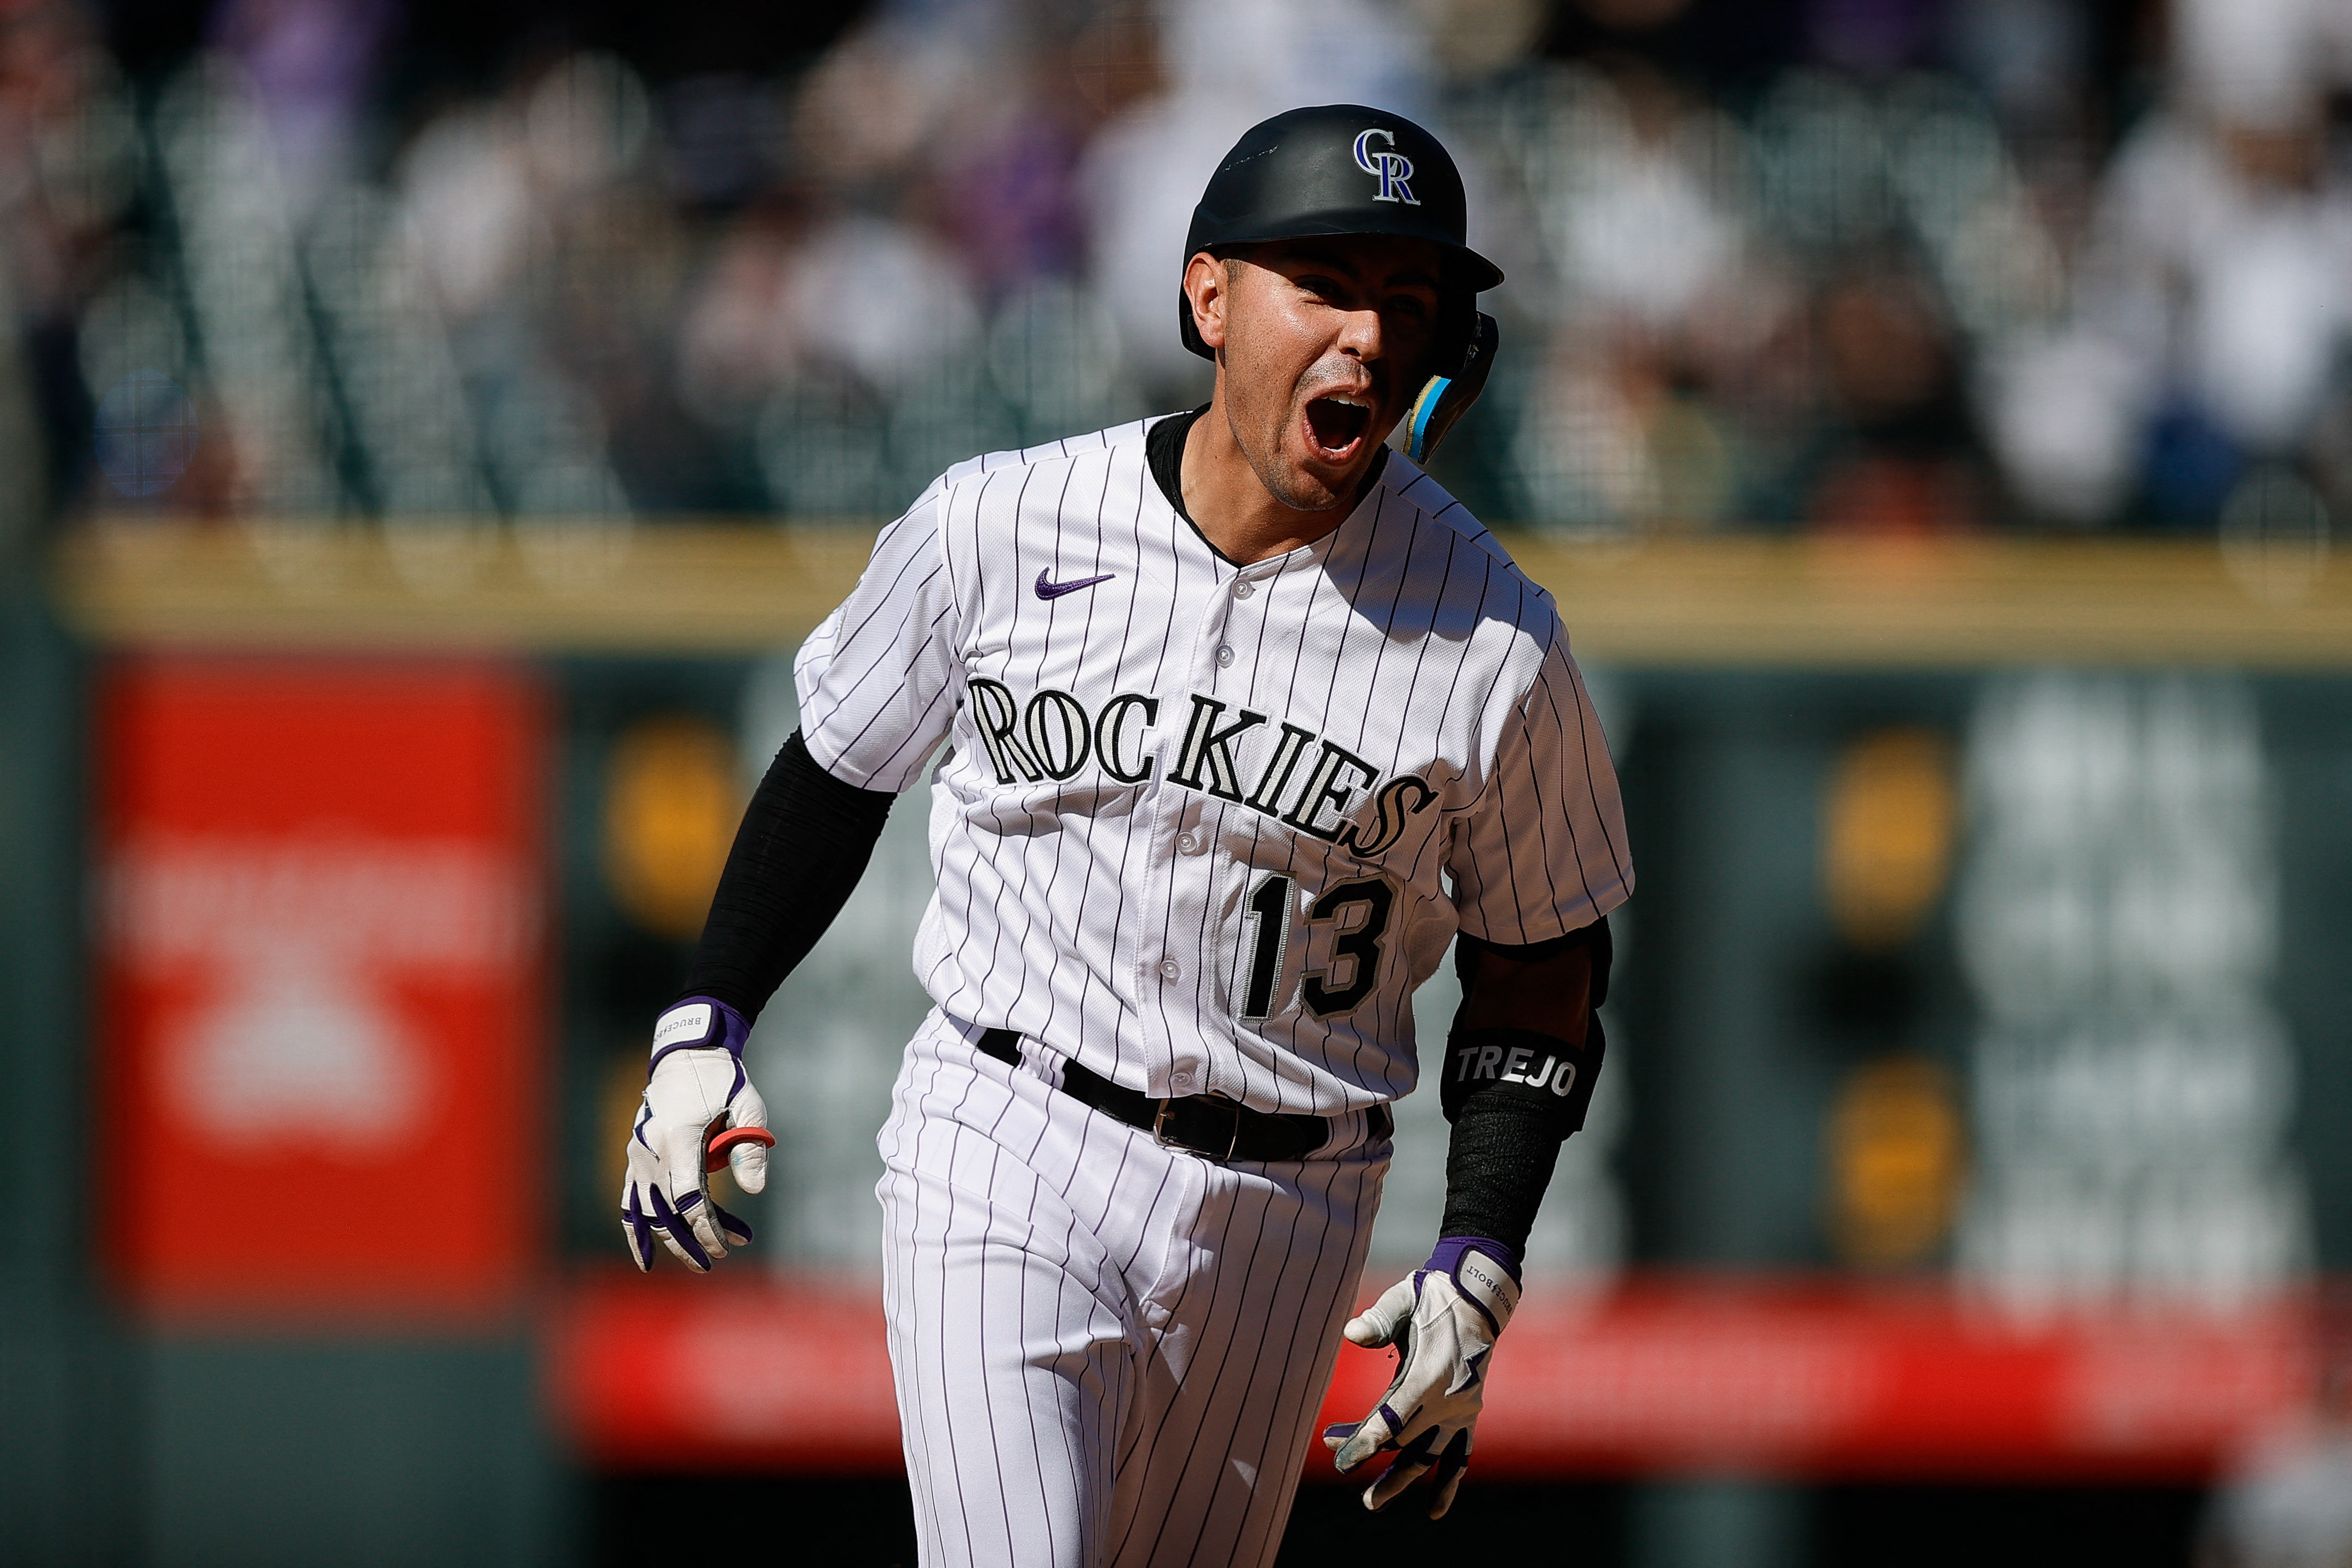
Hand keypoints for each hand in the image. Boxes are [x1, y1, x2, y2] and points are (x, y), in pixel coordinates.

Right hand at [621, 998, 770, 1272]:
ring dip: (669, 1239)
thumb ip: (749, 1147)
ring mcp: (638, 1154)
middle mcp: (651, 1149)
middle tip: (715, 1261)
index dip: (706, 1227)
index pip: (689, 1196)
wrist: (686, 1055)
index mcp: (678, 1137)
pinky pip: (629, 1199)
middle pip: (666, 1209)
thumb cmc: (722, 1080)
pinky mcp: (635, 1156)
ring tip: (696, 1262)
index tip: (726, 1246)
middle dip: (691, 1240)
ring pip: (646, 1210)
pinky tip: (644, 1257)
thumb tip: (755, 1190)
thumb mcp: (746, 1105)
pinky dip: (634, 1228)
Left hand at [1323, 1238, 1520, 1517]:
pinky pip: (1460, 1454)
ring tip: (1373, 1502)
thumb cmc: (1433, 1296)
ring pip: (1430, 1456)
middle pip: (1406, 1443)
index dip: (1364, 1441)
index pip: (1392, 1420)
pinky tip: (1435, 1509)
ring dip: (1402, 1481)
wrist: (1478, 1296)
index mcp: (1429, 1375)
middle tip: (1347, 1478)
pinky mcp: (1468, 1412)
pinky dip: (1449, 1482)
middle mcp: (1448, 1399)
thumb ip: (1378, 1318)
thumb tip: (1350, 1333)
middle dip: (1373, 1460)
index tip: (1340, 1456)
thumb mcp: (1404, 1298)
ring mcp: (1461, 1410)